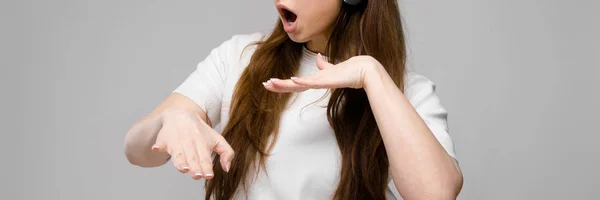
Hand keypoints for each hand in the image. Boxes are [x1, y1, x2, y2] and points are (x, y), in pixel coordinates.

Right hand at [150, 110, 233, 179]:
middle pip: (192, 157)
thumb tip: (226, 169)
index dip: (207, 167)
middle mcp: (190, 143)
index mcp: (203, 144)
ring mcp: (176, 141)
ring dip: (180, 161)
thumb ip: (227, 153)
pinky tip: (157, 148)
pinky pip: (160, 143)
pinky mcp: (164, 140)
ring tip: (183, 168)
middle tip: (196, 175)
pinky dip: (158, 146)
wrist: (182, 114)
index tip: (208, 175)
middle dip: (194, 167)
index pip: (205, 158)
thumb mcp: (218, 139)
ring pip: (178, 154)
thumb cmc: (201, 132)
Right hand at [263, 54, 377, 92]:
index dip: (282, 83)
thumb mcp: (332, 67)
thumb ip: (324, 64)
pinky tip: (294, 80)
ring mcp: (322, 82)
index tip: (269, 83)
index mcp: (316, 79)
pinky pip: (313, 82)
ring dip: (285, 84)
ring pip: (300, 84)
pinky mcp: (328, 81)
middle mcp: (316, 82)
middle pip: (293, 85)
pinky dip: (303, 81)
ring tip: (272, 83)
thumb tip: (319, 57)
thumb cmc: (349, 71)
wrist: (364, 71)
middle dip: (279, 85)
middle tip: (265, 85)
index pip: (295, 82)